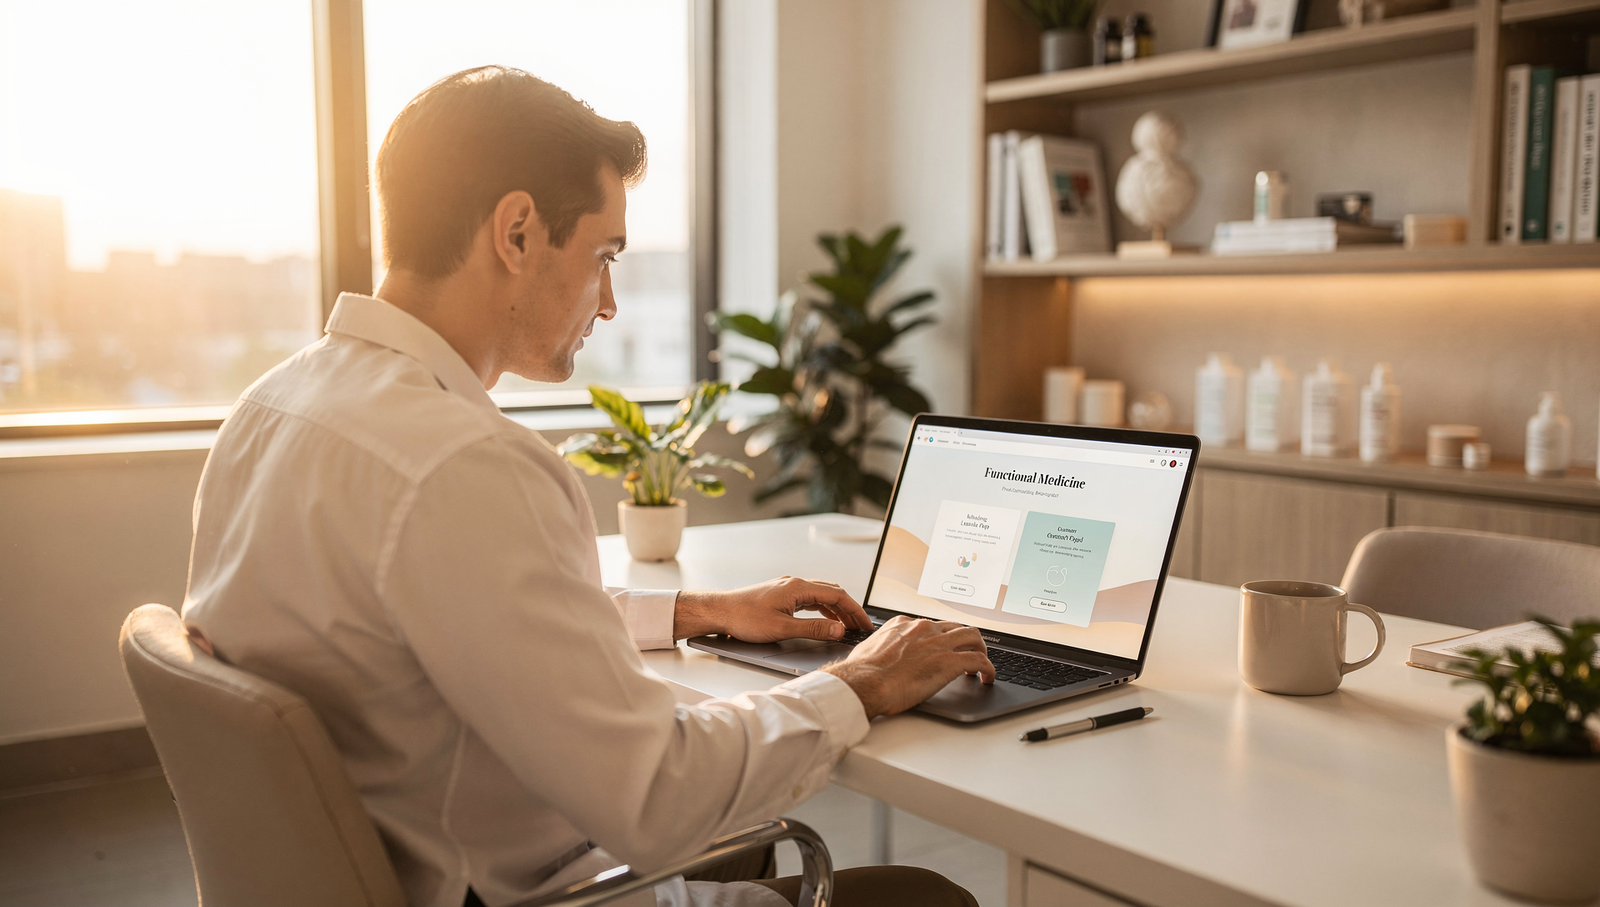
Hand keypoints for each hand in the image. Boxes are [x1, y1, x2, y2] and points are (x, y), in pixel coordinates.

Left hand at [674, 576, 873, 642]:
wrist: (719, 611)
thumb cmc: (744, 618)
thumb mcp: (782, 628)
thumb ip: (813, 629)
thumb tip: (839, 630)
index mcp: (798, 587)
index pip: (837, 595)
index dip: (855, 611)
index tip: (865, 625)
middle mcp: (795, 583)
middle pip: (832, 593)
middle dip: (850, 610)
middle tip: (861, 627)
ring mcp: (788, 588)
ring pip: (821, 596)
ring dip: (837, 610)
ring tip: (847, 627)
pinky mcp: (781, 595)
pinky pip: (810, 599)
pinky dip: (823, 610)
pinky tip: (826, 621)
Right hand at [822, 616, 994, 719]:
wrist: (864, 682)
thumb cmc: (862, 672)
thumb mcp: (870, 649)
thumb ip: (883, 647)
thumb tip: (882, 656)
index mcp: (904, 624)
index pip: (931, 625)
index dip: (941, 637)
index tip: (942, 647)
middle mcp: (923, 628)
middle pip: (956, 626)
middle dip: (965, 639)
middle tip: (967, 653)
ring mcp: (938, 643)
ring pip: (973, 636)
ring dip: (980, 649)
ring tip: (981, 665)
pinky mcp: (949, 661)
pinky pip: (979, 660)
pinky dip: (988, 668)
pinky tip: (988, 678)